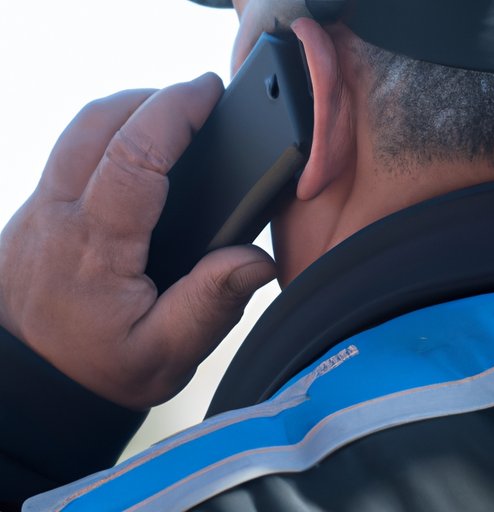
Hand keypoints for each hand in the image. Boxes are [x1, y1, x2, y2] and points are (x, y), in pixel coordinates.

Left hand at [0, 73, 275, 409]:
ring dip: (126, 114)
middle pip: (98, 123)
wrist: (32, 383)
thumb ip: (212, 303)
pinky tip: (133, 161)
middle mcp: (58, 217)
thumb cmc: (95, 372)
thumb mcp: (165, 353)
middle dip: (151, 99)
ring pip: (78, 133)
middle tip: (194, 103)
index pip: (134, 154)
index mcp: (96, 247)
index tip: (207, 91)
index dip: (174, 112)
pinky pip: (67, 155)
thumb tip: (256, 261)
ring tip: (168, 126)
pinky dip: (105, 139)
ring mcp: (38, 212)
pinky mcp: (32, 215)